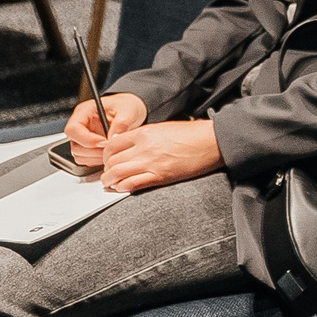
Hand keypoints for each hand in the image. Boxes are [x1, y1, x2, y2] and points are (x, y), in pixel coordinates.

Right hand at [65, 91, 146, 166]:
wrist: (133, 113)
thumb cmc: (127, 106)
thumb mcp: (129, 110)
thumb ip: (120, 124)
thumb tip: (112, 139)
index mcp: (85, 111)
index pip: (73, 129)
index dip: (87, 139)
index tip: (104, 142)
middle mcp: (81, 125)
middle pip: (75, 145)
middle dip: (94, 151)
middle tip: (111, 149)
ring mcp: (83, 138)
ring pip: (79, 155)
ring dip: (96, 157)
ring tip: (112, 151)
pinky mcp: (89, 148)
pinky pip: (87, 160)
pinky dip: (97, 161)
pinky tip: (110, 154)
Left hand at [100, 118, 222, 191]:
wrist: (211, 141)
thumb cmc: (191, 134)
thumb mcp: (162, 128)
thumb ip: (143, 137)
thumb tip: (128, 146)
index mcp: (144, 133)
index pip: (111, 145)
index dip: (105, 155)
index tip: (108, 160)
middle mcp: (144, 147)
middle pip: (111, 161)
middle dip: (106, 170)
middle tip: (107, 174)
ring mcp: (151, 162)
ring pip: (117, 174)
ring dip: (110, 181)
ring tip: (111, 183)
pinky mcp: (160, 176)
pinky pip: (132, 184)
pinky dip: (123, 187)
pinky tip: (122, 188)